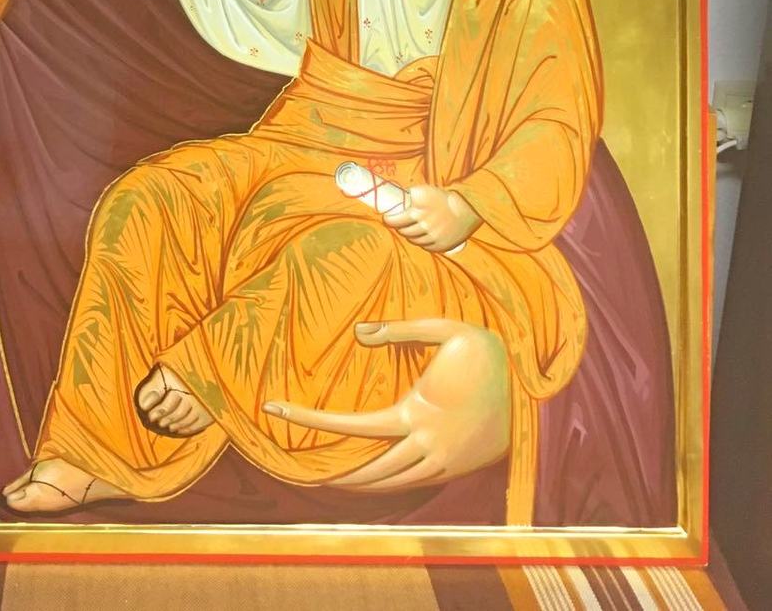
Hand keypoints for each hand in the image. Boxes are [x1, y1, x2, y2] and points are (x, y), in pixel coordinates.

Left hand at [263, 318, 508, 491]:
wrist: (534, 385)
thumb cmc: (486, 351)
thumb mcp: (445, 328)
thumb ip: (399, 329)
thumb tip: (359, 333)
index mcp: (418, 413)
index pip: (354, 426)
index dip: (313, 421)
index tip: (278, 410)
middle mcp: (428, 445)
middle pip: (371, 472)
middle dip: (338, 474)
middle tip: (306, 470)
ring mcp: (445, 461)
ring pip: (395, 484)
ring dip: (364, 485)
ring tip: (338, 480)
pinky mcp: (459, 467)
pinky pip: (418, 484)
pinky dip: (393, 484)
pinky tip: (380, 477)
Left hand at [385, 185, 480, 252]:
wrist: (468, 208)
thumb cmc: (445, 197)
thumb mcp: (425, 190)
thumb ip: (410, 195)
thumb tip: (398, 199)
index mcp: (417, 210)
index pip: (394, 220)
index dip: (389, 220)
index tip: (388, 218)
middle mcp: (423, 224)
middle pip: (404, 232)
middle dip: (400, 228)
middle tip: (400, 224)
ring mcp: (432, 236)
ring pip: (413, 240)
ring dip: (410, 235)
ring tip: (412, 229)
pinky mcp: (440, 245)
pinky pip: (425, 247)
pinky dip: (422, 242)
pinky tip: (423, 236)